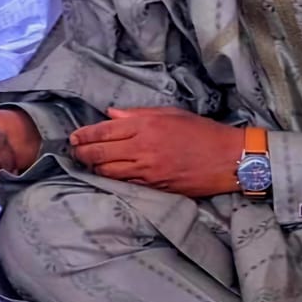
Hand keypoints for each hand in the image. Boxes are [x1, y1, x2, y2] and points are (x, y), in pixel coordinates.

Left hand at [69, 107, 244, 197]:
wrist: (227, 158)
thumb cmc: (201, 131)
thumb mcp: (170, 114)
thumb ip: (138, 114)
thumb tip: (112, 114)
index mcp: (146, 126)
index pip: (105, 130)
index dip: (85, 135)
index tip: (74, 137)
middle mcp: (143, 148)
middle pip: (101, 153)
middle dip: (82, 153)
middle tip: (74, 152)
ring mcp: (148, 171)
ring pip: (109, 172)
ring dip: (94, 168)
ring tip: (87, 164)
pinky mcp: (155, 187)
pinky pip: (126, 184)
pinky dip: (113, 180)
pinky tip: (107, 176)